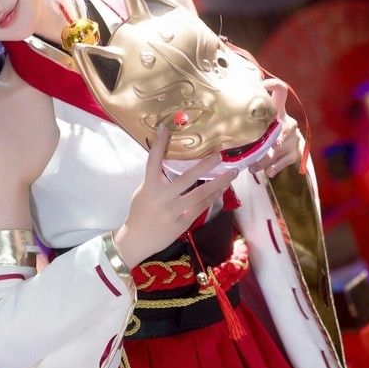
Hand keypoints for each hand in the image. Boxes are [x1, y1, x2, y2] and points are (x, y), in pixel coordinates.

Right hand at [113, 126, 237, 266]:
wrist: (136, 239)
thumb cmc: (140, 212)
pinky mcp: (181, 223)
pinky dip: (212, 197)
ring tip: (231, 174)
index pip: (153, 161)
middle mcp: (162, 197)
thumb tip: (170, 161)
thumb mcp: (144, 191)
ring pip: (199, 194)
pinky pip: (200, 208)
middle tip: (220, 155)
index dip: (158, 144)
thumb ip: (156, 178)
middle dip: (205, 166)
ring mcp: (172, 211)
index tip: (164, 128)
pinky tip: (222, 189)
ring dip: (218, 183)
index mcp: (149, 186)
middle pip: (186, 178)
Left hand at [251, 77, 301, 177]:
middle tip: (257, 146)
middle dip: (269, 139)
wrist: (286, 151)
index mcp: (277, 110)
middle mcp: (288, 121)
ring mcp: (293, 137)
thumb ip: (248, 124)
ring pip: (278, 148)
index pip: (282, 91)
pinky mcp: (296, 151)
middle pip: (281, 126)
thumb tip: (221, 130)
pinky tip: (268, 172)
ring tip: (252, 167)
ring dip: (264, 159)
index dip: (275, 84)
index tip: (263, 83)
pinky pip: (284, 160)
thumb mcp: (259, 126)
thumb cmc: (265, 135)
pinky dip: (275, 167)